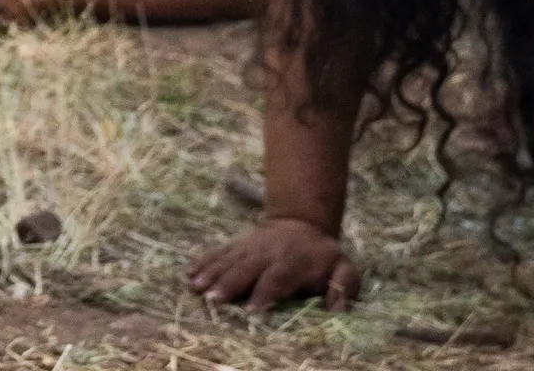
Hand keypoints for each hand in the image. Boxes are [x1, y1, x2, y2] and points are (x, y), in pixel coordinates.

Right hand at [187, 215, 358, 312]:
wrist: (301, 222)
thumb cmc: (322, 256)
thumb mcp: (343, 269)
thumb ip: (344, 287)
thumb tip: (338, 309)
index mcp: (294, 262)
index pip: (278, 278)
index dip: (265, 293)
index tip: (251, 310)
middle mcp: (268, 253)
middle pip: (247, 268)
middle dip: (230, 283)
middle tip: (214, 299)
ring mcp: (249, 247)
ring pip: (228, 260)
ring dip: (212, 273)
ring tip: (196, 287)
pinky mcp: (236, 244)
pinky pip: (217, 252)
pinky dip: (203, 262)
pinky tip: (189, 274)